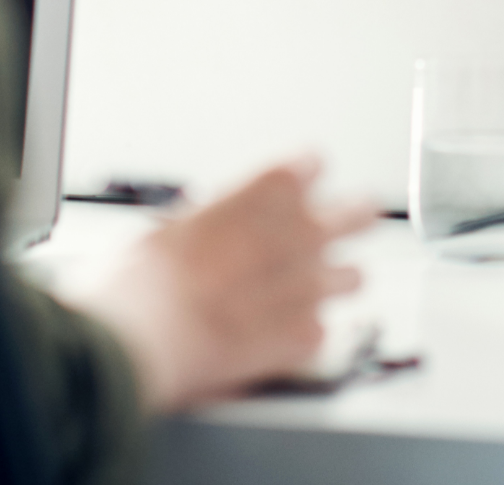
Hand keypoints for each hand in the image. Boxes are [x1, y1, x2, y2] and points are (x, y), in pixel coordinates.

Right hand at [69, 156, 373, 408]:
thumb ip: (207, 222)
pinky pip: (321, 330)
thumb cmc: (144, 279)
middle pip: (361, 211)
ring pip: (354, 277)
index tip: (295, 186)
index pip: (313, 164)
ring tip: (311, 290)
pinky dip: (304, 334)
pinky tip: (279, 338)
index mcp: (269, 192)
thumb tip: (203, 225)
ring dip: (335, 281)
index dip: (303, 176)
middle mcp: (301, 233)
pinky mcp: (305, 337)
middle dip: (353, 215)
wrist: (142, 340)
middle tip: (345, 222)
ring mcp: (309, 287)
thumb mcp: (168, 228)